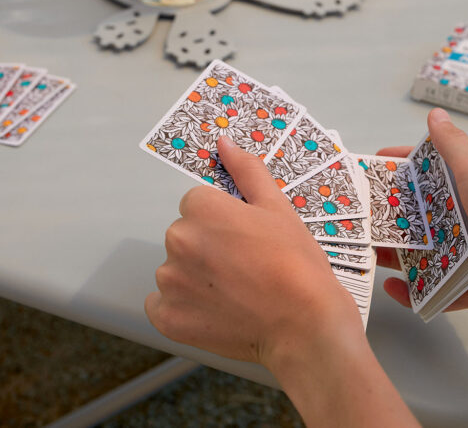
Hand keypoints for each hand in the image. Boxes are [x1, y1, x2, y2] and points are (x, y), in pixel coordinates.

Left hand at [145, 136, 364, 373]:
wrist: (305, 324)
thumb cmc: (296, 264)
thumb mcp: (278, 208)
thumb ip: (246, 171)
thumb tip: (224, 142)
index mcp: (201, 209)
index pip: (198, 204)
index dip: (224, 221)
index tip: (246, 240)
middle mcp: (178, 241)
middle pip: (185, 236)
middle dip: (208, 248)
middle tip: (246, 267)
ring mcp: (170, 282)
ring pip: (175, 270)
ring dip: (196, 278)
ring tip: (235, 293)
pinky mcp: (168, 317)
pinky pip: (162, 305)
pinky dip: (183, 308)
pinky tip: (214, 311)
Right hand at [376, 109, 467, 316]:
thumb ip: (451, 145)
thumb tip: (435, 114)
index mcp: (462, 191)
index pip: (421, 178)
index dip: (395, 174)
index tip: (366, 172)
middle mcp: (461, 222)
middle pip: (414, 220)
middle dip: (384, 219)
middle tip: (352, 220)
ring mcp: (462, 256)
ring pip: (418, 256)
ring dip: (393, 256)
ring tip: (362, 254)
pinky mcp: (466, 287)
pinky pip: (432, 293)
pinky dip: (411, 293)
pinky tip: (390, 288)